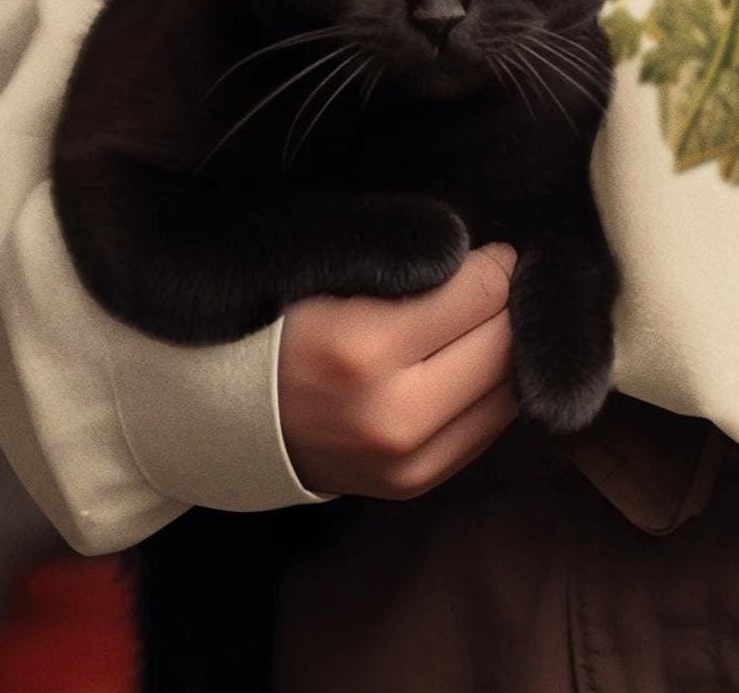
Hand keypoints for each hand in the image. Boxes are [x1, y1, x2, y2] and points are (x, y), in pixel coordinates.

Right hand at [277, 239, 520, 498]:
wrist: (231, 417)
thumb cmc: (284, 325)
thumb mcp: (338, 274)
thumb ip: (417, 265)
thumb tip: (498, 262)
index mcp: (366, 348)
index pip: (483, 293)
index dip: (494, 264)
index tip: (486, 253)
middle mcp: (393, 415)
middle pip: (503, 344)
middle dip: (507, 307)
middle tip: (490, 285)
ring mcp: (407, 463)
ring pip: (507, 391)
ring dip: (504, 351)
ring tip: (479, 325)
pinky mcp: (415, 485)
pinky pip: (487, 429)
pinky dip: (489, 392)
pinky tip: (468, 367)